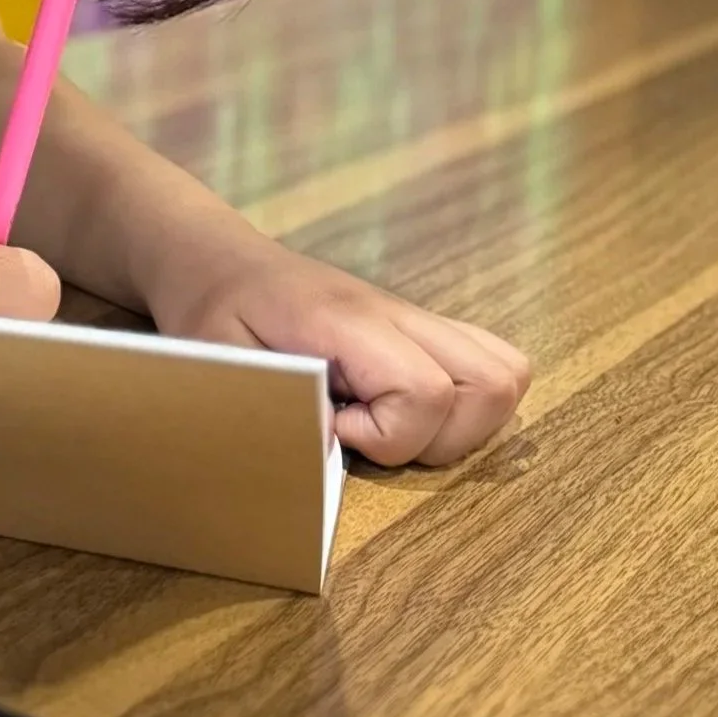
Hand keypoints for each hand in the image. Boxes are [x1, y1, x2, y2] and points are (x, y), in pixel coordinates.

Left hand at [155, 238, 529, 466]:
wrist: (216, 259)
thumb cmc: (212, 309)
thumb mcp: (215, 358)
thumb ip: (269, 405)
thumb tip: (330, 457)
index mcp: (349, 320)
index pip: (425, 390)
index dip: (388, 435)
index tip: (333, 427)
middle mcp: (399, 313)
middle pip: (492, 383)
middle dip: (443, 438)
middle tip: (370, 433)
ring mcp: (417, 317)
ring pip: (505, 373)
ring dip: (463, 423)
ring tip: (390, 424)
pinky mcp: (421, 327)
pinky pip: (488, 362)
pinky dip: (466, 403)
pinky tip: (400, 408)